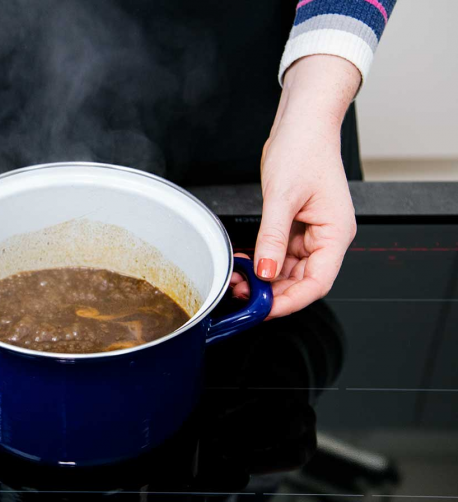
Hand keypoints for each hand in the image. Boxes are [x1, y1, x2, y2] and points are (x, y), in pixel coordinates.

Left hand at [230, 55, 360, 317]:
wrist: (302, 123)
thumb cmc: (303, 149)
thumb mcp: (282, 196)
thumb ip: (273, 237)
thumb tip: (265, 270)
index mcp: (335, 233)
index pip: (318, 282)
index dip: (291, 300)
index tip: (264, 308)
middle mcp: (327, 237)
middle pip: (302, 281)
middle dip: (273, 292)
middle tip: (242, 294)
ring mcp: (311, 233)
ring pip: (288, 270)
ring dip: (264, 279)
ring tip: (237, 280)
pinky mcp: (295, 226)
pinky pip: (279, 253)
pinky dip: (261, 261)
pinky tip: (243, 263)